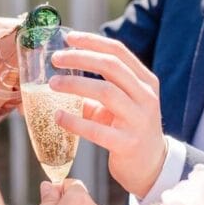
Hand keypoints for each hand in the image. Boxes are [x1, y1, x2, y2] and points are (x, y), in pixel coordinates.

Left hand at [47, 32, 167, 196]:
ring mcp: (139, 120)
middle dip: (80, 58)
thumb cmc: (129, 129)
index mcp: (146, 81)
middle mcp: (146, 97)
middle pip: (111, 66)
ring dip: (74, 85)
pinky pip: (96, 129)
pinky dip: (74, 121)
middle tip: (55, 59)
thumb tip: (60, 75)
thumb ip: (97, 88)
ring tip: (52, 84)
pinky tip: (58, 117)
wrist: (151, 166)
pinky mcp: (127, 143)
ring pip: (105, 92)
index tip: (69, 38)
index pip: (119, 52)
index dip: (92, 41)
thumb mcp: (120, 104)